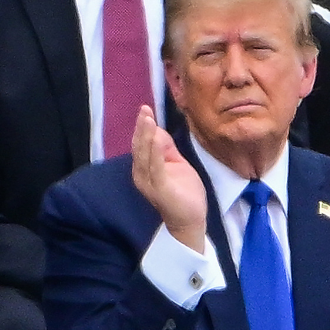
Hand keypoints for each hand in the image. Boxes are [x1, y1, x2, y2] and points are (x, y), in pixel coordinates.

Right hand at [130, 105, 207, 251]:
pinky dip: (155, 152)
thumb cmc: (183, 193)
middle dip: (141, 128)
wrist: (190, 220)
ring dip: (145, 136)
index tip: (145, 110)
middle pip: (139, 147)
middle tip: (144, 110)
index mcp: (144, 168)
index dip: (142, 127)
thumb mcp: (176, 164)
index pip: (140, 144)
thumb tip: (158, 130)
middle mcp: (141, 175)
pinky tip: (156, 138)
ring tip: (147, 119)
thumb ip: (166, 148)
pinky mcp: (160, 189)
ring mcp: (149, 182)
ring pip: (144, 155)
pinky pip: (156, 167)